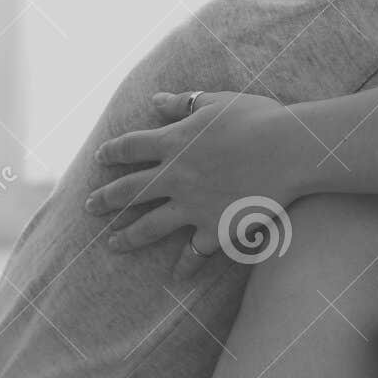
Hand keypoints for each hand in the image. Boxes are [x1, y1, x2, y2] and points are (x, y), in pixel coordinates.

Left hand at [85, 90, 303, 278]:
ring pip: (149, 227)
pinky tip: (177, 277)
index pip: (129, 147)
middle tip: (89, 206)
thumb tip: (156, 100)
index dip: (112, 153)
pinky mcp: (215, 229)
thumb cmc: (257, 118)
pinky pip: (194, 253)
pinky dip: (185, 266)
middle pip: (129, 191)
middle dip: (105, 199)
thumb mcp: (216, 101)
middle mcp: (174, 177)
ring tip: (113, 244)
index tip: (100, 158)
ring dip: (128, 236)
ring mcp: (192, 207)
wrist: (288, 150)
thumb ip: (183, 102)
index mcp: (172, 142)